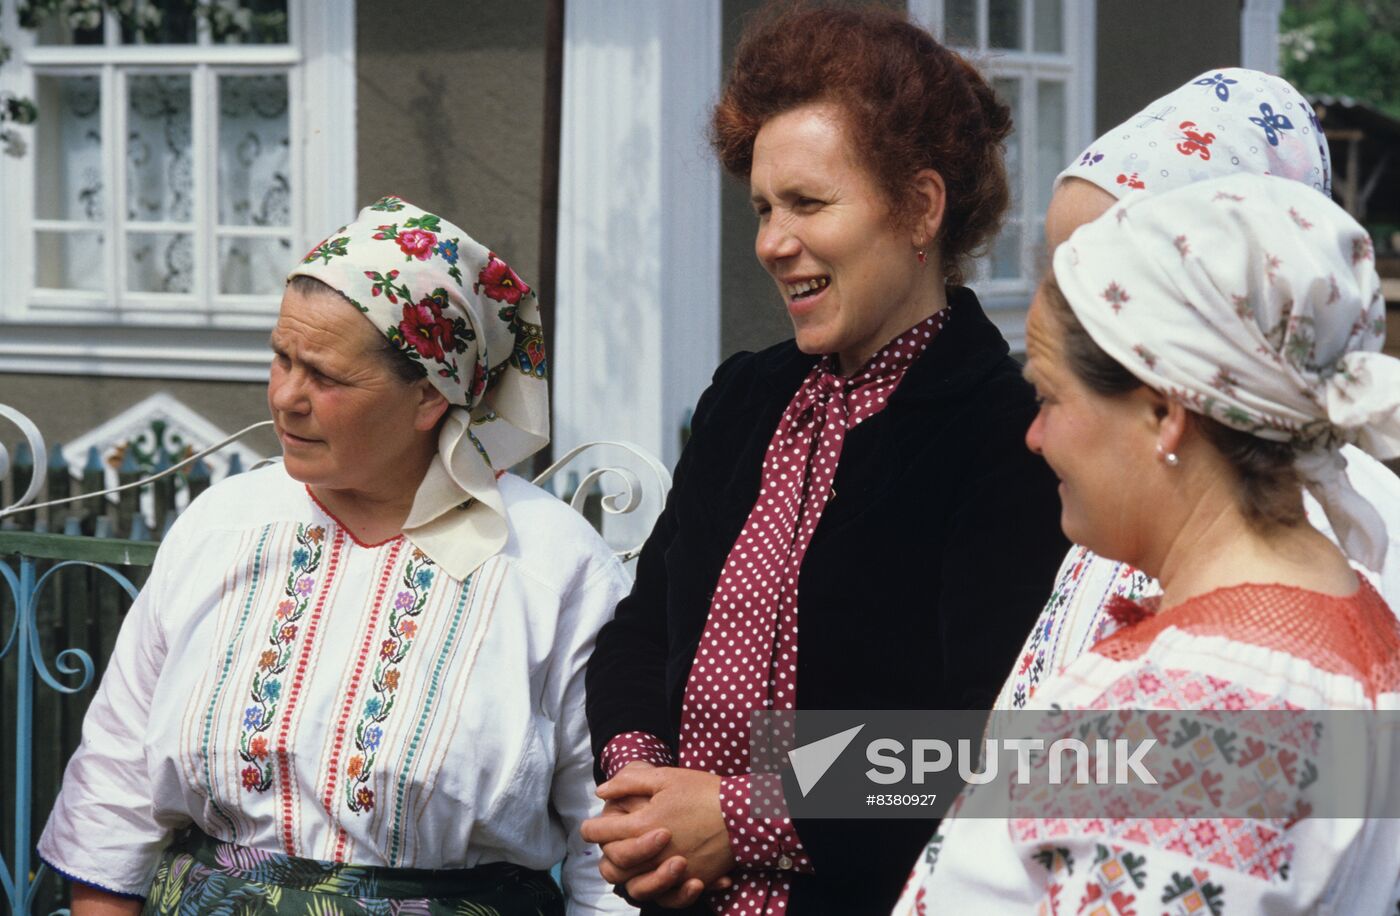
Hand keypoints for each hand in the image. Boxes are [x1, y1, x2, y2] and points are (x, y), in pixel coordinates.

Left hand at [581, 765, 736, 906]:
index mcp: (642, 824)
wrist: (744, 812)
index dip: (591, 828)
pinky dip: (664, 890)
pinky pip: (668, 896)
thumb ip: (629, 783)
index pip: (600, 833)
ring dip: (631, 874)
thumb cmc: (704, 791)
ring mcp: (673, 871)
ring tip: (639, 860)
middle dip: (609, 850)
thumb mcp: (665, 777)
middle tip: (617, 839)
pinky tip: (666, 874)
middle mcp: (654, 853)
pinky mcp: (693, 881)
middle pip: (613, 864)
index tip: (591, 825)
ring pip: (635, 886)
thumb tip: (601, 791)